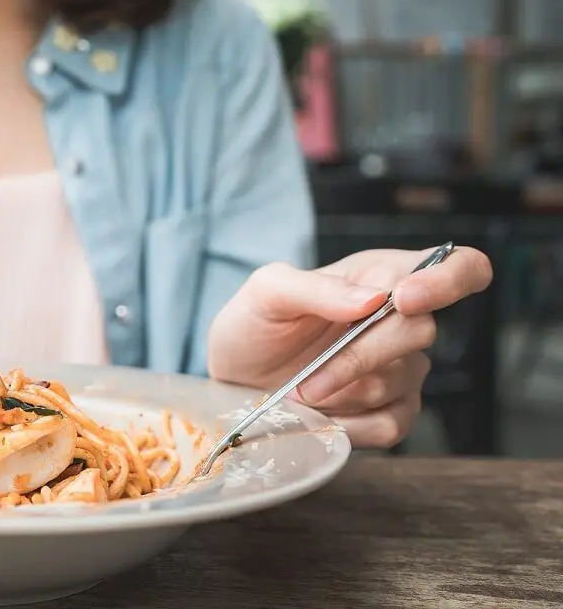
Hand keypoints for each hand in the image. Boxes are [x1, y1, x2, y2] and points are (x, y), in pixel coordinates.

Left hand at [207, 246, 492, 447]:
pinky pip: (394, 423)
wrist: (234, 377)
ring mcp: (402, 368)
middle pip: (421, 330)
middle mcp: (401, 319)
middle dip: (358, 355)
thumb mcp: (267, 292)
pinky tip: (319, 417)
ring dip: (342, 390)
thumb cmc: (254, 324)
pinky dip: (350, 425)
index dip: (449, 280)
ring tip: (300, 390)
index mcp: (381, 274)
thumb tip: (373, 298)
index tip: (404, 300)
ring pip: (400, 380)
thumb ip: (314, 287)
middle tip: (308, 376)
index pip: (458, 267)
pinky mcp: (393, 411)